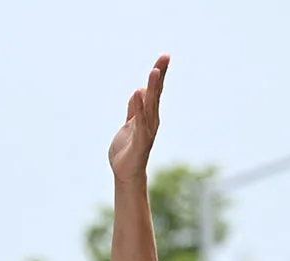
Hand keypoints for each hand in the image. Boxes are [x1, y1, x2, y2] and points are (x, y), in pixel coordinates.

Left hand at [108, 54, 168, 182]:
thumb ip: (134, 109)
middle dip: (159, 76)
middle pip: (156, 94)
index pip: (155, 91)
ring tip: (154, 72)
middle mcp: (151, 121)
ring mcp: (147, 131)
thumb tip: (139, 91)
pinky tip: (138, 94)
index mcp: (148, 115)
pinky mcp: (140, 141)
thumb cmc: (127, 150)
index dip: (160, 74)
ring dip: (152, 89)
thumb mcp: (129, 124)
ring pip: (150, 106)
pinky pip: (139, 122)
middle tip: (164, 57)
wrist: (125, 173)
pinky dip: (139, 108)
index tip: (164, 57)